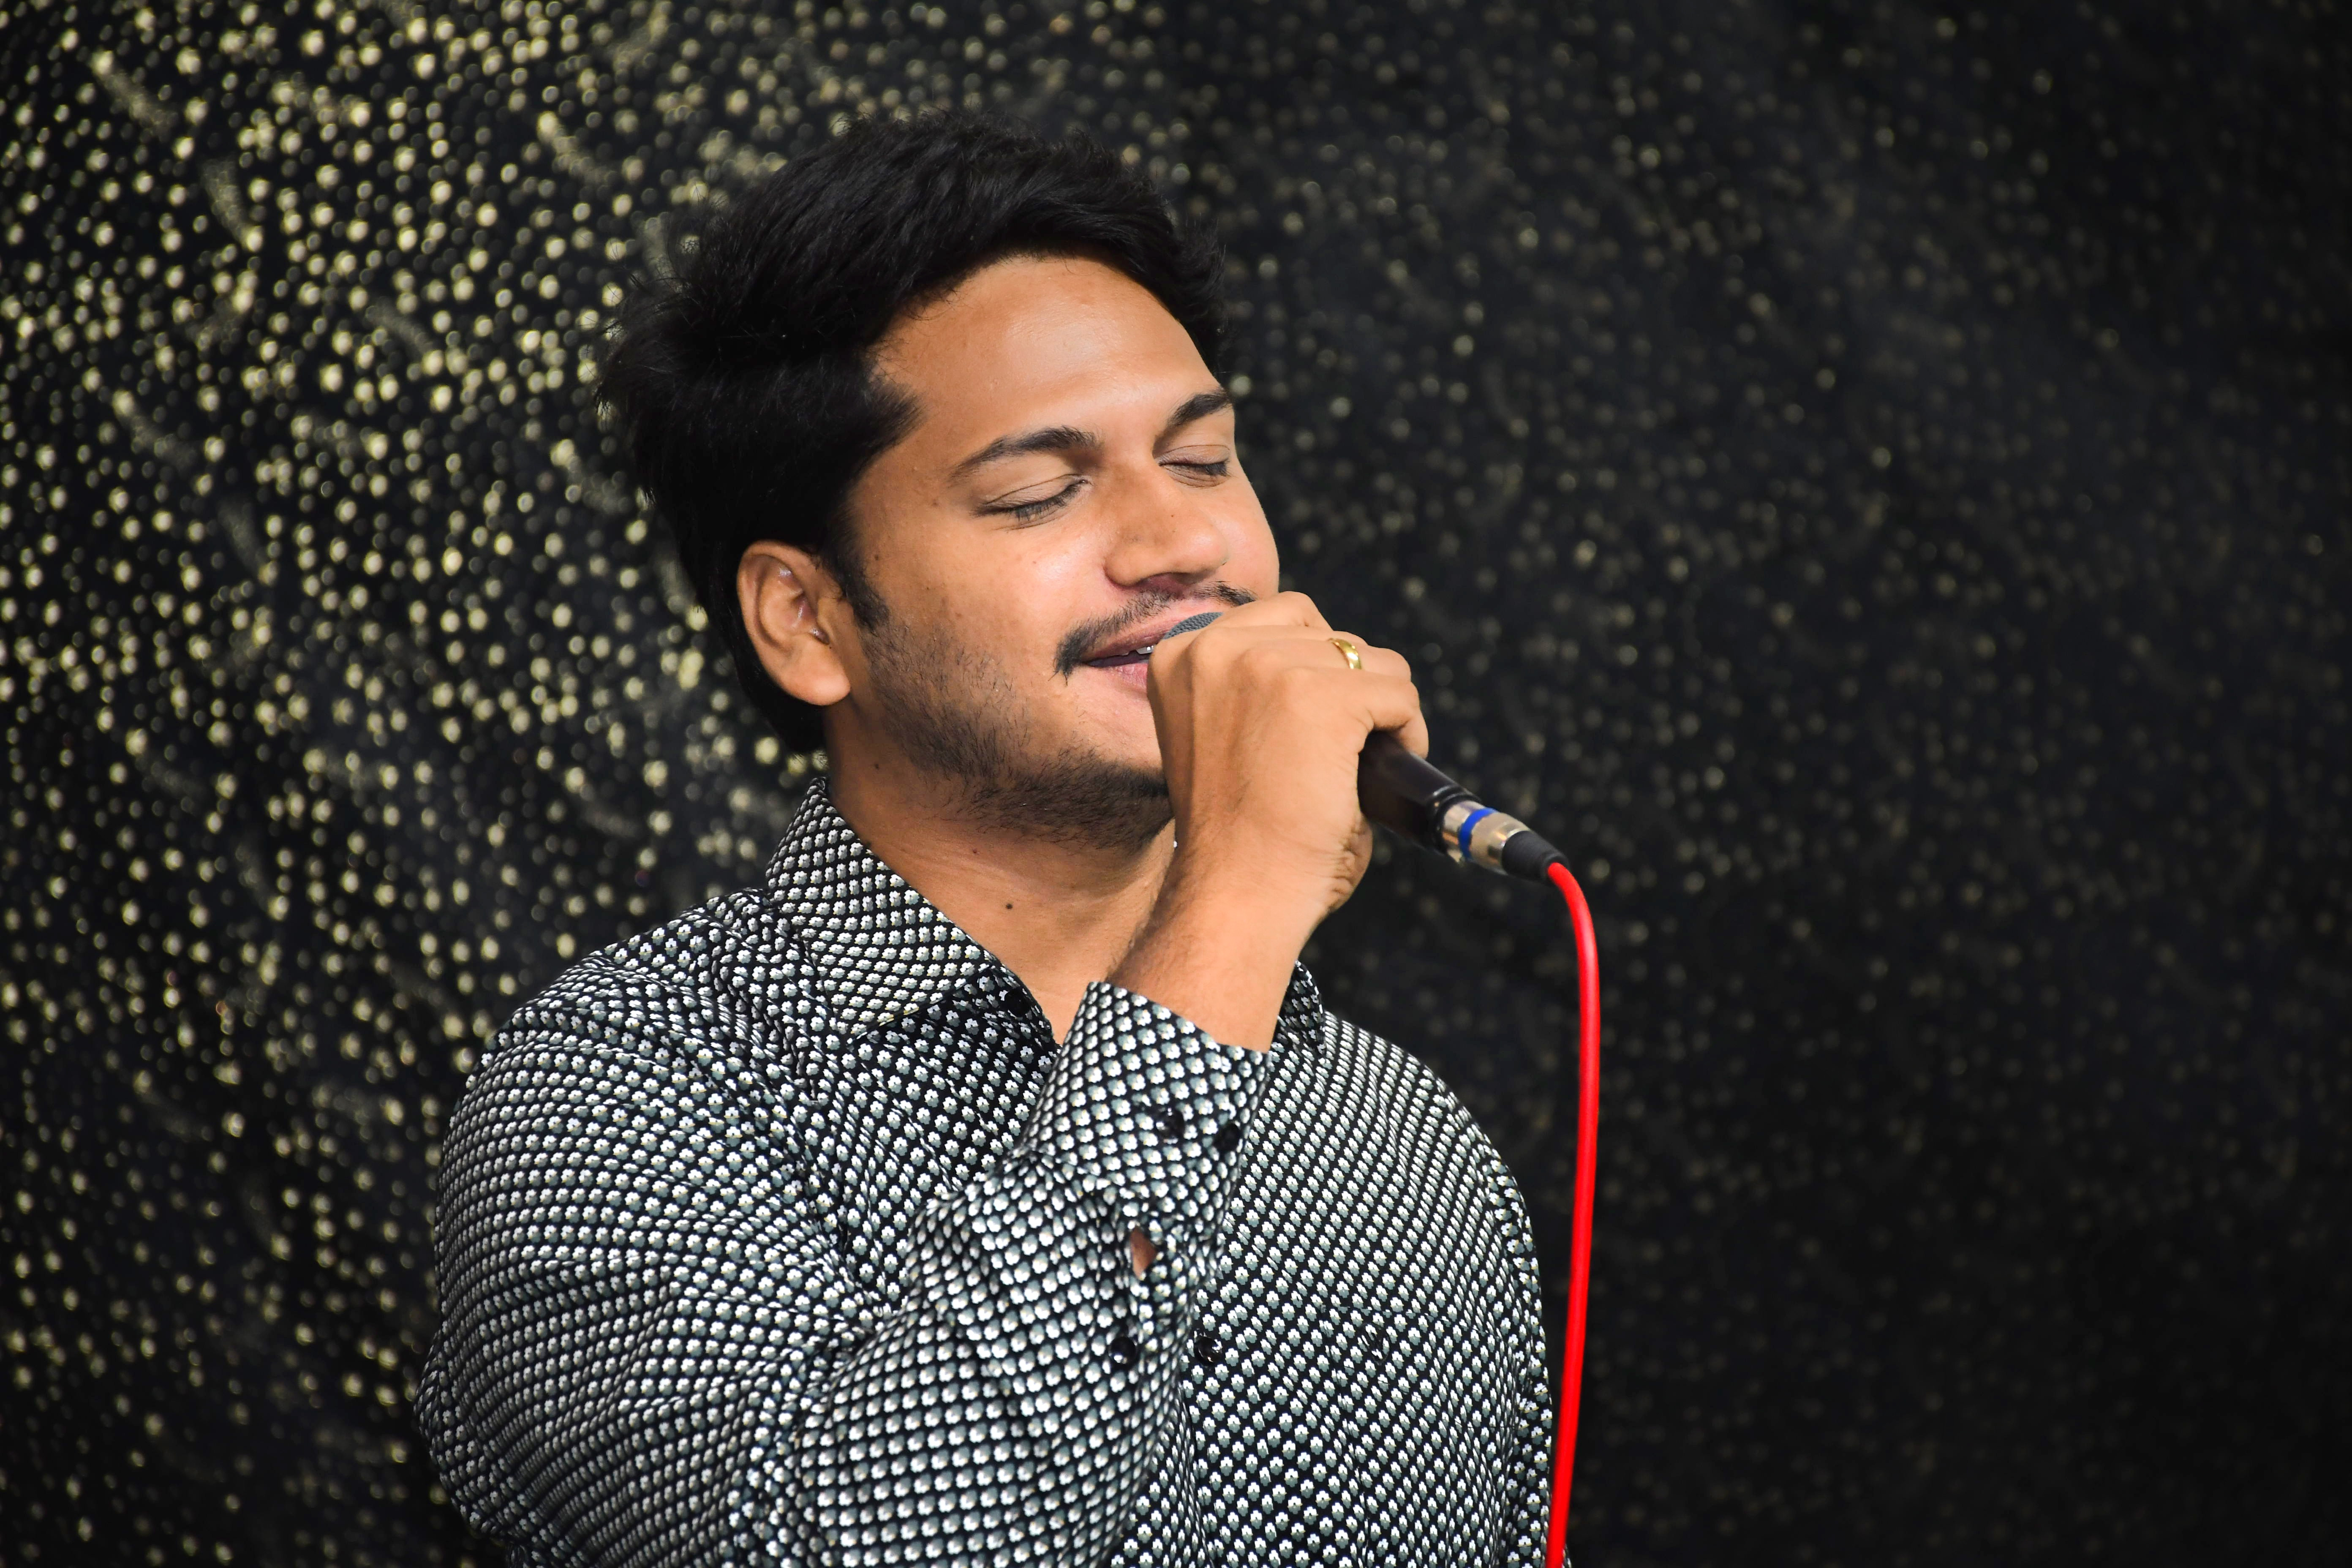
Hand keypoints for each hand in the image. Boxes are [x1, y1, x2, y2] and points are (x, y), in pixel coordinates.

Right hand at [1108, 593, 1426, 1048]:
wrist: (1236, 890)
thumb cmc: (1236, 833)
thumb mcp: (1221, 730)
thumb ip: (1256, 682)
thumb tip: (1337, 652)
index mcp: (1182, 653)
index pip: (1282, 618)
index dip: (1314, 668)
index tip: (1311, 727)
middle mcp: (1215, 646)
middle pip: (1327, 631)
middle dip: (1348, 688)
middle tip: (1343, 752)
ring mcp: (1268, 665)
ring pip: (1369, 659)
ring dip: (1380, 709)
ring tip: (1361, 766)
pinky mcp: (1321, 696)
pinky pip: (1399, 692)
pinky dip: (1407, 733)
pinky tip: (1382, 773)